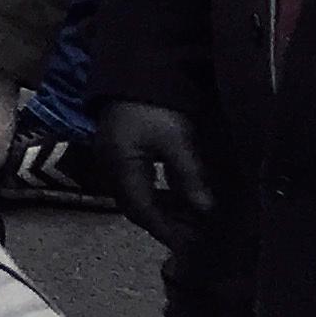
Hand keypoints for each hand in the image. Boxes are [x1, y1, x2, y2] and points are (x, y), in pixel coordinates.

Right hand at [98, 99, 216, 247]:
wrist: (135, 70)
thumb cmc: (156, 107)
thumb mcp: (176, 140)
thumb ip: (188, 176)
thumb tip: (205, 211)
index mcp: (121, 166)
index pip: (141, 209)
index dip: (164, 230)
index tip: (189, 246)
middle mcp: (110, 166)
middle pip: (133, 206)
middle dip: (162, 223)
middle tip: (191, 236)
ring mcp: (110, 157)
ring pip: (133, 195)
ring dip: (159, 209)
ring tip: (187, 218)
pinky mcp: (117, 149)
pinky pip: (134, 182)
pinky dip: (155, 194)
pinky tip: (174, 194)